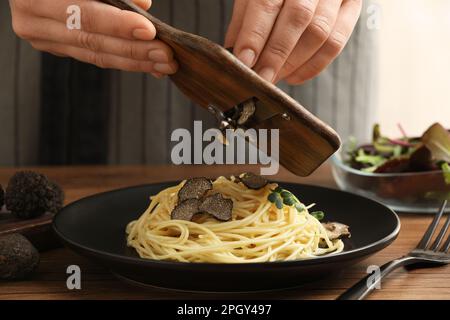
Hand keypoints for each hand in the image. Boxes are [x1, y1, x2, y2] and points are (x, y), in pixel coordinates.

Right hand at [9, 0, 177, 77]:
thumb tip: (144, 5)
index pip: (84, 14)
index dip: (118, 24)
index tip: (149, 31)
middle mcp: (33, 20)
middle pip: (92, 40)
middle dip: (134, 50)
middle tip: (166, 56)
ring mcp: (42, 38)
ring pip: (95, 54)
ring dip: (134, 62)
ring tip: (163, 65)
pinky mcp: (55, 47)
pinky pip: (93, 57)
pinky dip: (123, 61)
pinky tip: (148, 64)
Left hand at [225, 0, 361, 83]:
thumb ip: (244, 21)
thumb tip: (237, 55)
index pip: (267, 2)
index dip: (255, 35)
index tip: (244, 61)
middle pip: (298, 17)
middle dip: (276, 55)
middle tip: (261, 79)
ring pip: (320, 33)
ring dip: (294, 63)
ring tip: (274, 78)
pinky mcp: (352, 5)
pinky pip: (336, 42)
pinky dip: (313, 66)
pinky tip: (293, 76)